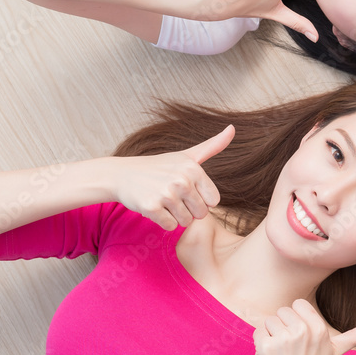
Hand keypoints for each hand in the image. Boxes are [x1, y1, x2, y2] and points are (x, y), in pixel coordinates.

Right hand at [111, 126, 233, 230]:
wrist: (122, 174)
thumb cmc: (159, 167)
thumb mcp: (187, 155)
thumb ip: (213, 146)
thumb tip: (233, 128)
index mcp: (194, 169)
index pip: (214, 201)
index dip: (201, 199)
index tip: (188, 191)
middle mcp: (182, 180)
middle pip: (201, 214)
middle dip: (189, 210)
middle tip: (173, 197)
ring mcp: (166, 194)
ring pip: (186, 222)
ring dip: (175, 216)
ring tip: (164, 201)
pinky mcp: (151, 207)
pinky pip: (170, 226)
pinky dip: (163, 221)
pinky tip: (155, 207)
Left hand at [255, 299, 355, 354]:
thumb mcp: (335, 352)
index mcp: (320, 329)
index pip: (298, 304)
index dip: (297, 320)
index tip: (301, 338)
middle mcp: (304, 332)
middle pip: (283, 310)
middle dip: (283, 327)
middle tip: (291, 349)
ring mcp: (285, 339)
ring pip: (270, 320)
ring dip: (271, 336)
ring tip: (281, 354)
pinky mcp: (267, 347)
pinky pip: (259, 331)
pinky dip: (260, 343)